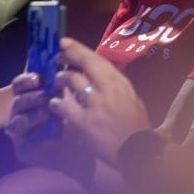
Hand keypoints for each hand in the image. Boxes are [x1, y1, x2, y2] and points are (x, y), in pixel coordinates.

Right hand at [5, 72, 90, 174]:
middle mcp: (21, 110)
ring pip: (18, 113)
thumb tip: (65, 54)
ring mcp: (18, 126)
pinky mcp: (20, 144)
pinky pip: (20, 131)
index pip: (21, 82)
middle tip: (42, 90)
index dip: (27, 77)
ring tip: (47, 107)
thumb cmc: (71, 123)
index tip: (39, 76)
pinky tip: (45, 123)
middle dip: (29, 91)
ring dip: (32, 108)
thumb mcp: (67, 100)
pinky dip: (31, 125)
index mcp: (30, 96)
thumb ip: (61, 81)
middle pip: (16, 95)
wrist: (76, 153)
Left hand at [49, 39, 150, 166]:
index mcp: (119, 83)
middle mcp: (107, 90)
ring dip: (60, 80)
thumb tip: (96, 72)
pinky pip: (63, 106)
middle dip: (65, 58)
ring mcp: (94, 105)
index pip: (95, 59)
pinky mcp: (84, 122)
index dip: (77, 48)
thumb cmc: (137, 126)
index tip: (63, 41)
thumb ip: (114, 85)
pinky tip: (54, 104)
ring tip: (57, 83)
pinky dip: (56, 103)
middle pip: (81, 66)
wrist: (139, 152)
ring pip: (70, 82)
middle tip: (57, 58)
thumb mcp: (132, 98)